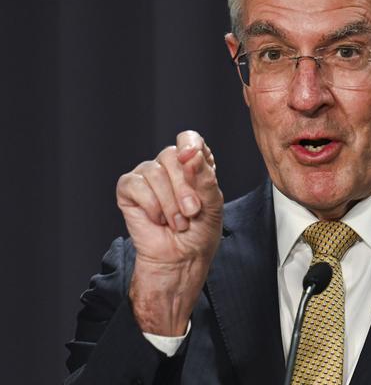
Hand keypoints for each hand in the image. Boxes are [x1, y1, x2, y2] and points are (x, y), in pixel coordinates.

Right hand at [116, 130, 222, 334]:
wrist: (180, 259)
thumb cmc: (199, 233)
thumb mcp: (212, 204)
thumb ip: (204, 177)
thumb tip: (190, 154)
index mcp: (193, 164)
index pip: (190, 139)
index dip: (191, 145)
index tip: (193, 159)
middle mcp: (170, 166)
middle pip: (172, 155)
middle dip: (184, 188)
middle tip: (192, 212)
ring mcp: (148, 175)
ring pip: (154, 171)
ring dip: (170, 203)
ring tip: (178, 223)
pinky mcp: (129, 189)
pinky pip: (136, 185)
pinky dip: (151, 206)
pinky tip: (158, 220)